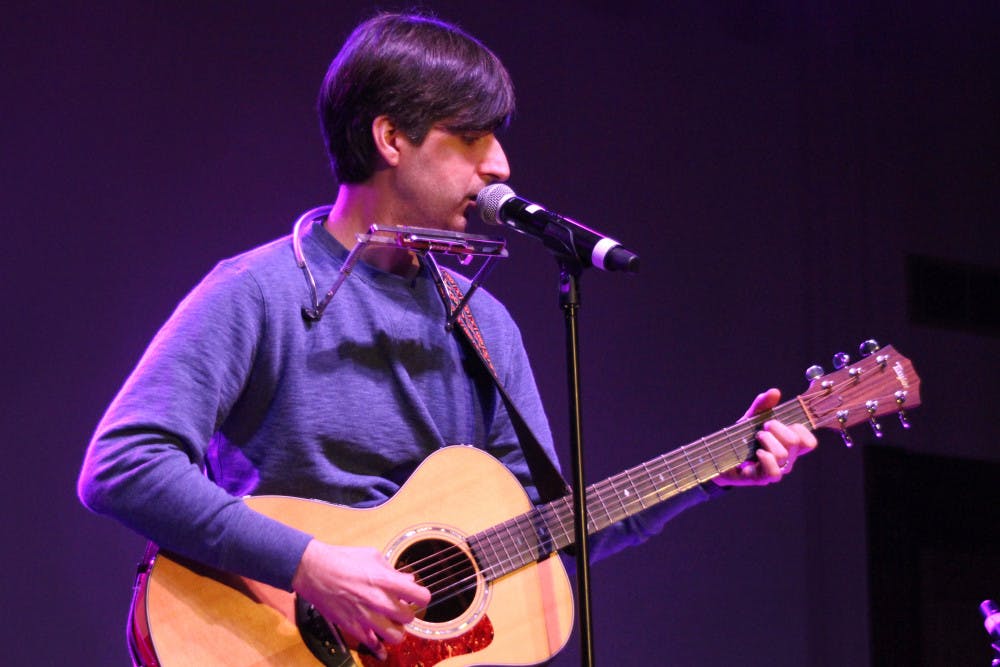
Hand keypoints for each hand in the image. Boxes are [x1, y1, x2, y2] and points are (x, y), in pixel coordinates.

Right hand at [291, 539, 431, 660]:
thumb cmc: (343, 559)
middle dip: (407, 613)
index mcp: (386, 580)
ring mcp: (365, 616)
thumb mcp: (372, 556)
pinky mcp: (353, 627)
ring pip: (395, 636)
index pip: (420, 596)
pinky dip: (380, 648)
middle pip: (409, 618)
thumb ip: (392, 570)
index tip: (418, 596)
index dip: (422, 596)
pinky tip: (382, 647)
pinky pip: (373, 645)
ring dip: (397, 630)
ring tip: (392, 624)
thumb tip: (408, 579)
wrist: (314, 571)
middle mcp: (378, 601)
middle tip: (401, 608)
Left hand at [714, 388, 816, 486]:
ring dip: (767, 440)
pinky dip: (765, 458)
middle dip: (777, 428)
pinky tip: (757, 452)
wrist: (718, 456)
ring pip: (783, 455)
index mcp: (789, 447)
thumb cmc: (741, 438)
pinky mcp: (761, 479)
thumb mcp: (751, 419)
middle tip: (763, 427)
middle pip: (795, 442)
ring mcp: (775, 471)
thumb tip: (775, 392)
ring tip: (757, 437)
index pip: (809, 443)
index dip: (800, 429)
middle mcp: (786, 461)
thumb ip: (762, 406)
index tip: (782, 421)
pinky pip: (773, 472)